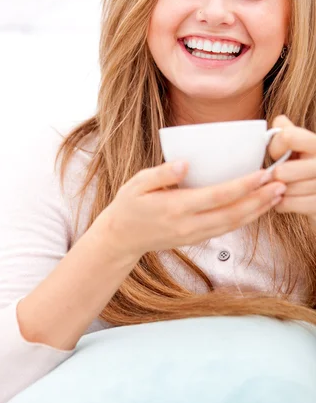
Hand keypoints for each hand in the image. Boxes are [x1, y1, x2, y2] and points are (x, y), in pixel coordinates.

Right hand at [97, 160, 285, 261]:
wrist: (121, 238)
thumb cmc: (128, 206)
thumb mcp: (137, 184)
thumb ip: (162, 173)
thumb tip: (185, 162)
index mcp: (175, 208)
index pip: (217, 196)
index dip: (243, 186)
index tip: (262, 173)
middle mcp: (188, 225)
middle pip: (232, 214)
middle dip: (259, 200)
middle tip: (281, 185)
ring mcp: (193, 235)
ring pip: (232, 225)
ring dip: (257, 211)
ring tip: (276, 196)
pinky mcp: (195, 239)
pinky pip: (225, 230)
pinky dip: (244, 219)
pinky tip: (256, 208)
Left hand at [268, 115, 315, 227]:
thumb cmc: (306, 168)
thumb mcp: (300, 147)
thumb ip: (289, 132)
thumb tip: (279, 122)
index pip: (288, 137)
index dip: (275, 146)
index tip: (276, 154)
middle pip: (281, 171)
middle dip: (274, 175)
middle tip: (274, 176)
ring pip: (284, 189)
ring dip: (276, 190)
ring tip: (280, 188)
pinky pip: (288, 204)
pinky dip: (281, 203)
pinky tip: (285, 199)